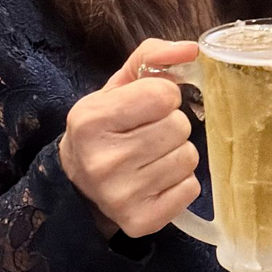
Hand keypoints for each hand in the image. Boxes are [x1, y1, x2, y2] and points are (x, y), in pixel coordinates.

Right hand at [59, 39, 200, 238]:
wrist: (79, 183)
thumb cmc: (106, 126)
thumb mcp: (118, 86)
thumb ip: (152, 58)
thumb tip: (192, 49)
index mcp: (90, 120)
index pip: (164, 94)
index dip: (162, 96)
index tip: (145, 106)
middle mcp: (102, 160)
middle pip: (179, 127)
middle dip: (170, 125)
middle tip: (148, 133)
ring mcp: (120, 196)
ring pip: (189, 158)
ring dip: (177, 153)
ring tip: (152, 156)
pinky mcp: (140, 222)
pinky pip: (190, 189)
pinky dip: (180, 182)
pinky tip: (156, 180)